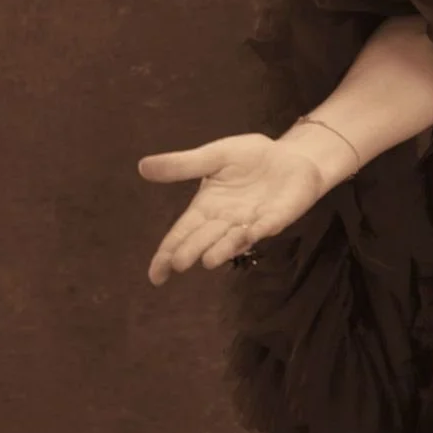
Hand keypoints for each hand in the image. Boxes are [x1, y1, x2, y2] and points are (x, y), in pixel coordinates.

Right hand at [138, 133, 325, 285]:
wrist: (290, 155)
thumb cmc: (250, 158)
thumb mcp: (213, 157)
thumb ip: (183, 165)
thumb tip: (142, 167)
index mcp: (206, 208)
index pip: (182, 233)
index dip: (167, 253)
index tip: (156, 276)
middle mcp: (226, 221)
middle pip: (204, 239)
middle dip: (192, 251)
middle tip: (179, 264)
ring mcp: (252, 221)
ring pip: (234, 240)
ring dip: (222, 250)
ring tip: (208, 261)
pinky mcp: (277, 216)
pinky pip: (268, 225)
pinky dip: (261, 229)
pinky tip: (253, 233)